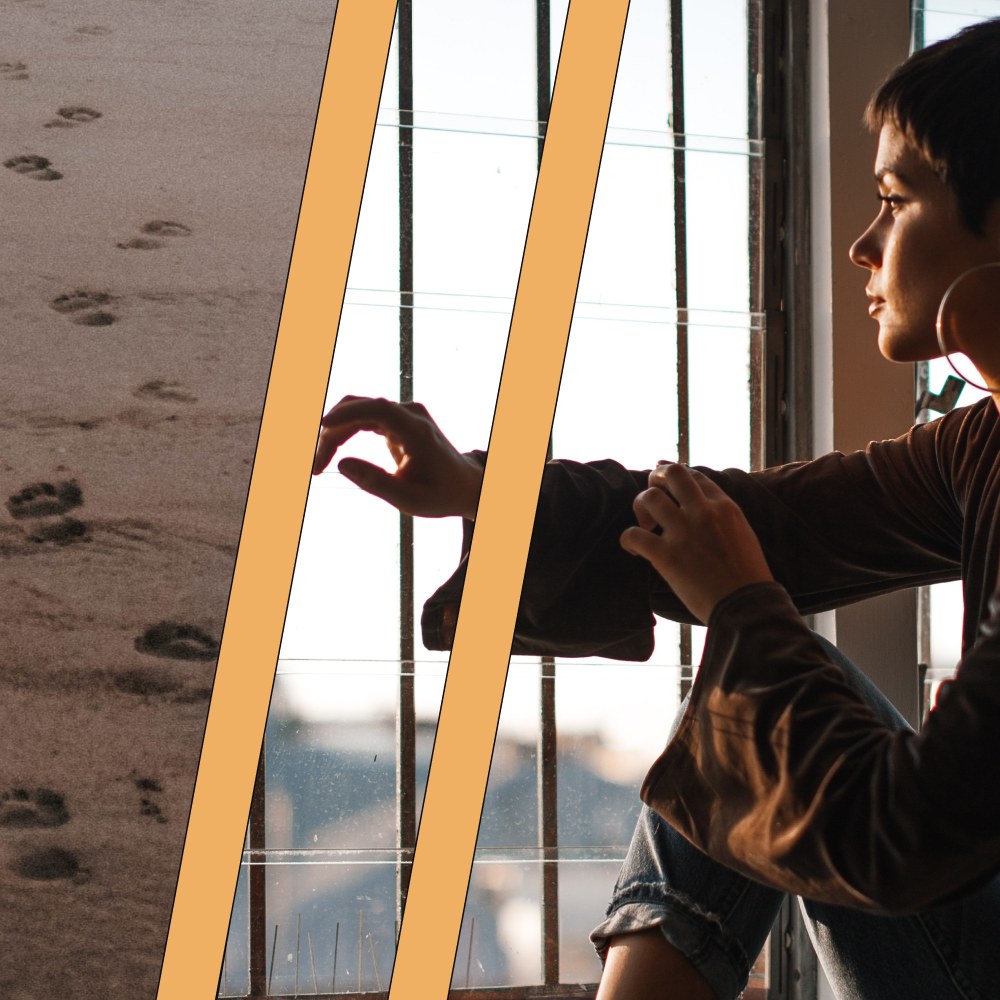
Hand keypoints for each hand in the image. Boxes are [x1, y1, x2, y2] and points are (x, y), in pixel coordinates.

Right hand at [313, 396, 482, 518]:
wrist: (463, 485)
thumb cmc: (441, 494)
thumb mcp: (410, 500)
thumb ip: (376, 483)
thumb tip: (341, 464)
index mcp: (418, 431)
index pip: (380, 410)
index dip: (349, 414)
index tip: (322, 426)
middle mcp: (411, 415)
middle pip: (361, 409)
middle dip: (332, 433)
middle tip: (314, 466)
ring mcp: (404, 414)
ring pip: (358, 411)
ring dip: (334, 433)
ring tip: (318, 463)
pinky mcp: (397, 420)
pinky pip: (363, 418)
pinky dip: (344, 432)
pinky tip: (330, 452)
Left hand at [620, 462, 772, 622]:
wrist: (746, 606)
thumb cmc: (747, 575)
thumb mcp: (743, 533)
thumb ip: (722, 516)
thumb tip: (703, 506)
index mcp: (725, 507)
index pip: (695, 476)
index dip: (676, 477)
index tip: (665, 484)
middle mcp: (703, 513)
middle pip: (672, 473)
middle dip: (656, 478)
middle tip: (652, 495)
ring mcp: (684, 533)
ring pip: (650, 497)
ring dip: (641, 506)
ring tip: (646, 524)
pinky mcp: (666, 556)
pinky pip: (633, 534)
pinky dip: (628, 539)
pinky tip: (634, 548)